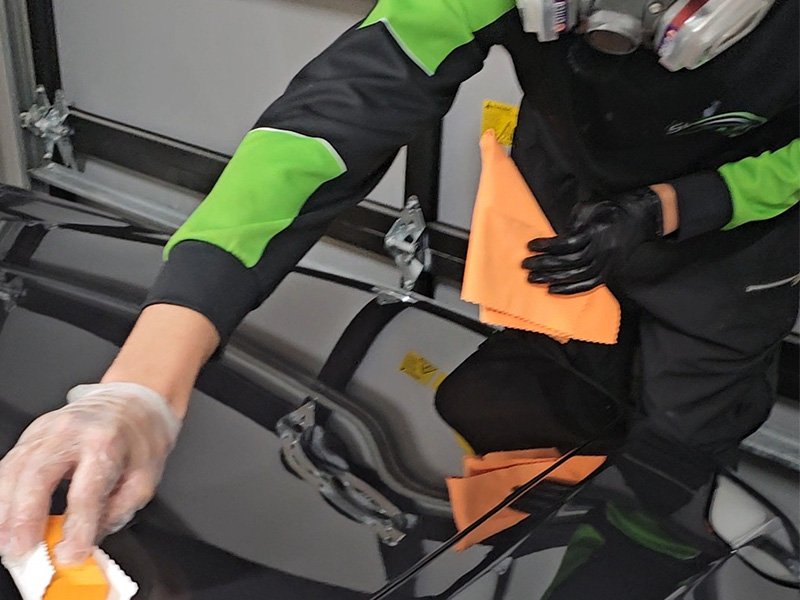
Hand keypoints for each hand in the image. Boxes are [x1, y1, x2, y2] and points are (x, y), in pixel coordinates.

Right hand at [0, 383, 180, 563]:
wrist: (133, 401)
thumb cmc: (139, 439)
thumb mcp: (144, 478)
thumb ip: (116, 511)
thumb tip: (87, 542)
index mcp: (107, 441)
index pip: (87, 490)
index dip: (77, 526)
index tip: (70, 554)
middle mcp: (72, 431)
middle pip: (38, 474)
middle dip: (24, 517)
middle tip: (21, 550)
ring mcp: (47, 430)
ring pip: (14, 470)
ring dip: (6, 510)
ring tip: (7, 542)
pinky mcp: (32, 434)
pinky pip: (10, 466)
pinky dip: (3, 495)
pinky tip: (4, 517)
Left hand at [523, 187, 664, 293]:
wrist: (640, 219)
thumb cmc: (611, 210)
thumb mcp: (591, 206)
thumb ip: (573, 221)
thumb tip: (556, 238)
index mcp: (597, 231)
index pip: (568, 243)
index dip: (548, 246)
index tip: (531, 245)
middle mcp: (603, 250)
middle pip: (570, 262)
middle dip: (544, 264)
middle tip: (526, 265)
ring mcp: (606, 264)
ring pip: (576, 276)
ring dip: (552, 279)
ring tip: (533, 279)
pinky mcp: (608, 273)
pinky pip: (588, 285)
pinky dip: (569, 290)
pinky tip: (552, 290)